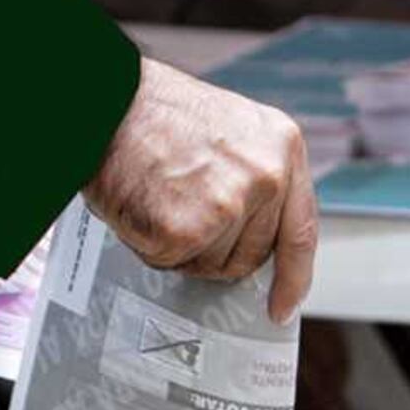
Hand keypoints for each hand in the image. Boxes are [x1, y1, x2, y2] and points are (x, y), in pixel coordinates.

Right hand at [85, 57, 316, 324]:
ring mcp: (227, 206)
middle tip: (183, 214)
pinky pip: (171, 262)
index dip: (293, 278)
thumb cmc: (160, 114)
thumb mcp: (235, 130)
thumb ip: (256, 180)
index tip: (282, 308)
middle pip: (249, 257)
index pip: (300, 231)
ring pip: (210, 265)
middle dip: (216, 251)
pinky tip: (143, 206)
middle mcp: (266, 178)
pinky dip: (151, 244)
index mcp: (283, 147)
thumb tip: (253, 242)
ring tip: (161, 198)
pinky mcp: (186, 229)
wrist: (110, 100)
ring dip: (182, 247)